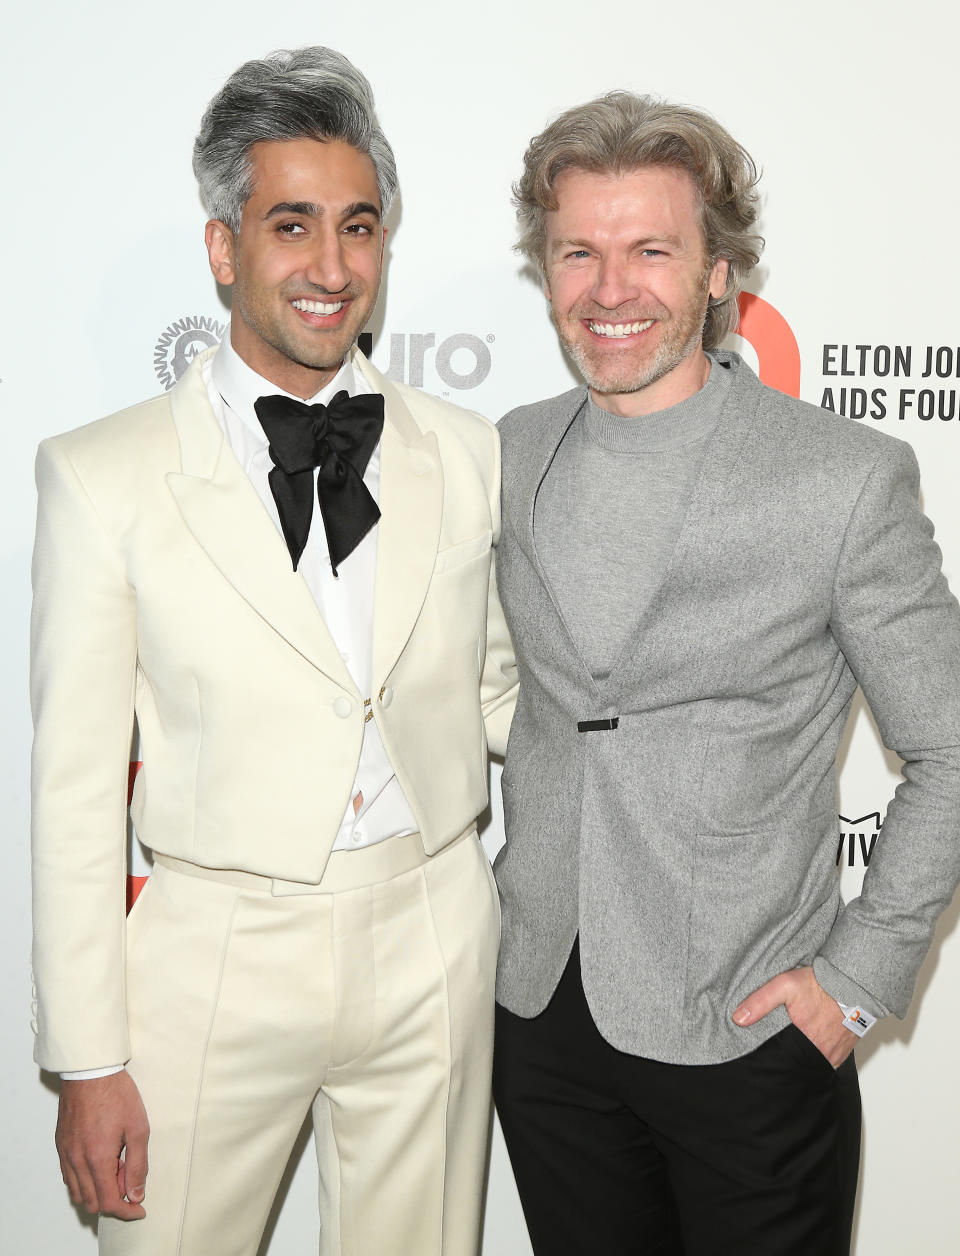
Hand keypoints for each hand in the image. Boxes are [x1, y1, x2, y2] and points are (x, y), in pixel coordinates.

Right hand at [55, 1071, 148, 1218]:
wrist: (90, 1071)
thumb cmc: (116, 1094)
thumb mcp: (138, 1128)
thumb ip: (138, 1165)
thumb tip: (136, 1194)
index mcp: (97, 1159)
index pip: (109, 1203)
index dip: (126, 1211)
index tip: (139, 1209)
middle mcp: (77, 1161)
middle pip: (92, 1202)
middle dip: (113, 1200)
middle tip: (129, 1177)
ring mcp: (66, 1154)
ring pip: (78, 1193)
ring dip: (97, 1191)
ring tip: (116, 1166)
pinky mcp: (61, 1146)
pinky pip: (69, 1177)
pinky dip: (84, 1180)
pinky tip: (99, 1162)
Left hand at [732, 966, 857, 1067]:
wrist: (854, 983)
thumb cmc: (821, 984)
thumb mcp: (785, 984)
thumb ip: (761, 1001)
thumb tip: (738, 1018)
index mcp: (804, 1040)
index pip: (780, 1059)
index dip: (770, 1056)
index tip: (761, 1053)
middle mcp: (820, 1052)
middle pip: (796, 1063)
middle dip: (785, 1058)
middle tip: (776, 1049)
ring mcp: (833, 1055)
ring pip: (811, 1063)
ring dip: (801, 1057)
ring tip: (791, 1047)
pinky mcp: (843, 1052)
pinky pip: (826, 1060)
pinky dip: (817, 1055)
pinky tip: (809, 1044)